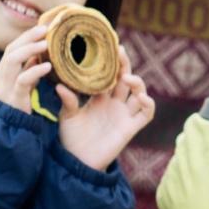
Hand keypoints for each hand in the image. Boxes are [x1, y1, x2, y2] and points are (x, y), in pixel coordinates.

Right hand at [0, 24, 52, 112]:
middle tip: (44, 30)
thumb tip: (36, 56)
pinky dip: (35, 70)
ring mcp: (4, 87)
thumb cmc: (17, 108)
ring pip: (12, 60)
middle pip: (10, 50)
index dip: (25, 38)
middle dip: (27, 38)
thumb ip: (26, 72)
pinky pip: (23, 80)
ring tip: (46, 44)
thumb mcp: (22, 87)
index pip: (11, 49)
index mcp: (0, 73)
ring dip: (30, 49)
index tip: (41, 28)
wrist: (8, 131)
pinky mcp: (13, 98)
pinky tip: (48, 66)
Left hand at [56, 48, 155, 169]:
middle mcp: (114, 103)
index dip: (110, 62)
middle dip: (125, 64)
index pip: (108, 74)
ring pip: (139, 92)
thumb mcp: (66, 117)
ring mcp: (124, 114)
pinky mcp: (130, 127)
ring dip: (138, 82)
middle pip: (125, 78)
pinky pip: (146, 113)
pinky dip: (148, 104)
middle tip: (120, 51)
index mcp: (98, 97)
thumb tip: (59, 85)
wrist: (78, 162)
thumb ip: (68, 101)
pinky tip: (141, 97)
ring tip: (128, 78)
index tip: (106, 47)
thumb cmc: (70, 138)